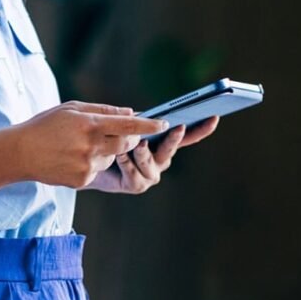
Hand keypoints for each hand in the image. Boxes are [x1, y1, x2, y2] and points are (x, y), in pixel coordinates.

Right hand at [12, 101, 169, 188]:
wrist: (20, 153)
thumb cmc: (46, 126)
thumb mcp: (71, 108)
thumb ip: (103, 110)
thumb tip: (130, 113)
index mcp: (89, 124)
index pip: (127, 125)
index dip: (148, 126)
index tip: (164, 124)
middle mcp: (91, 146)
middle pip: (126, 144)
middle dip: (130, 139)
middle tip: (121, 133)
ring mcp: (87, 165)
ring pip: (111, 158)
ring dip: (106, 152)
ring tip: (79, 145)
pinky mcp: (82, 181)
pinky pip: (97, 171)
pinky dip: (91, 164)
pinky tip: (71, 158)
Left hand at [85, 115, 218, 193]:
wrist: (85, 159)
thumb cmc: (105, 138)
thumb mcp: (121, 124)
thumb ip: (133, 120)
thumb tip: (140, 114)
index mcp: (162, 142)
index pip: (186, 135)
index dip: (201, 128)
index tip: (214, 117)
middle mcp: (160, 159)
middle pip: (172, 149)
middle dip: (174, 138)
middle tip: (178, 126)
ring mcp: (150, 174)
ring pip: (153, 164)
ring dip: (144, 154)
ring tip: (137, 144)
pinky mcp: (136, 185)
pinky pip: (137, 177)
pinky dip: (128, 165)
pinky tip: (120, 156)